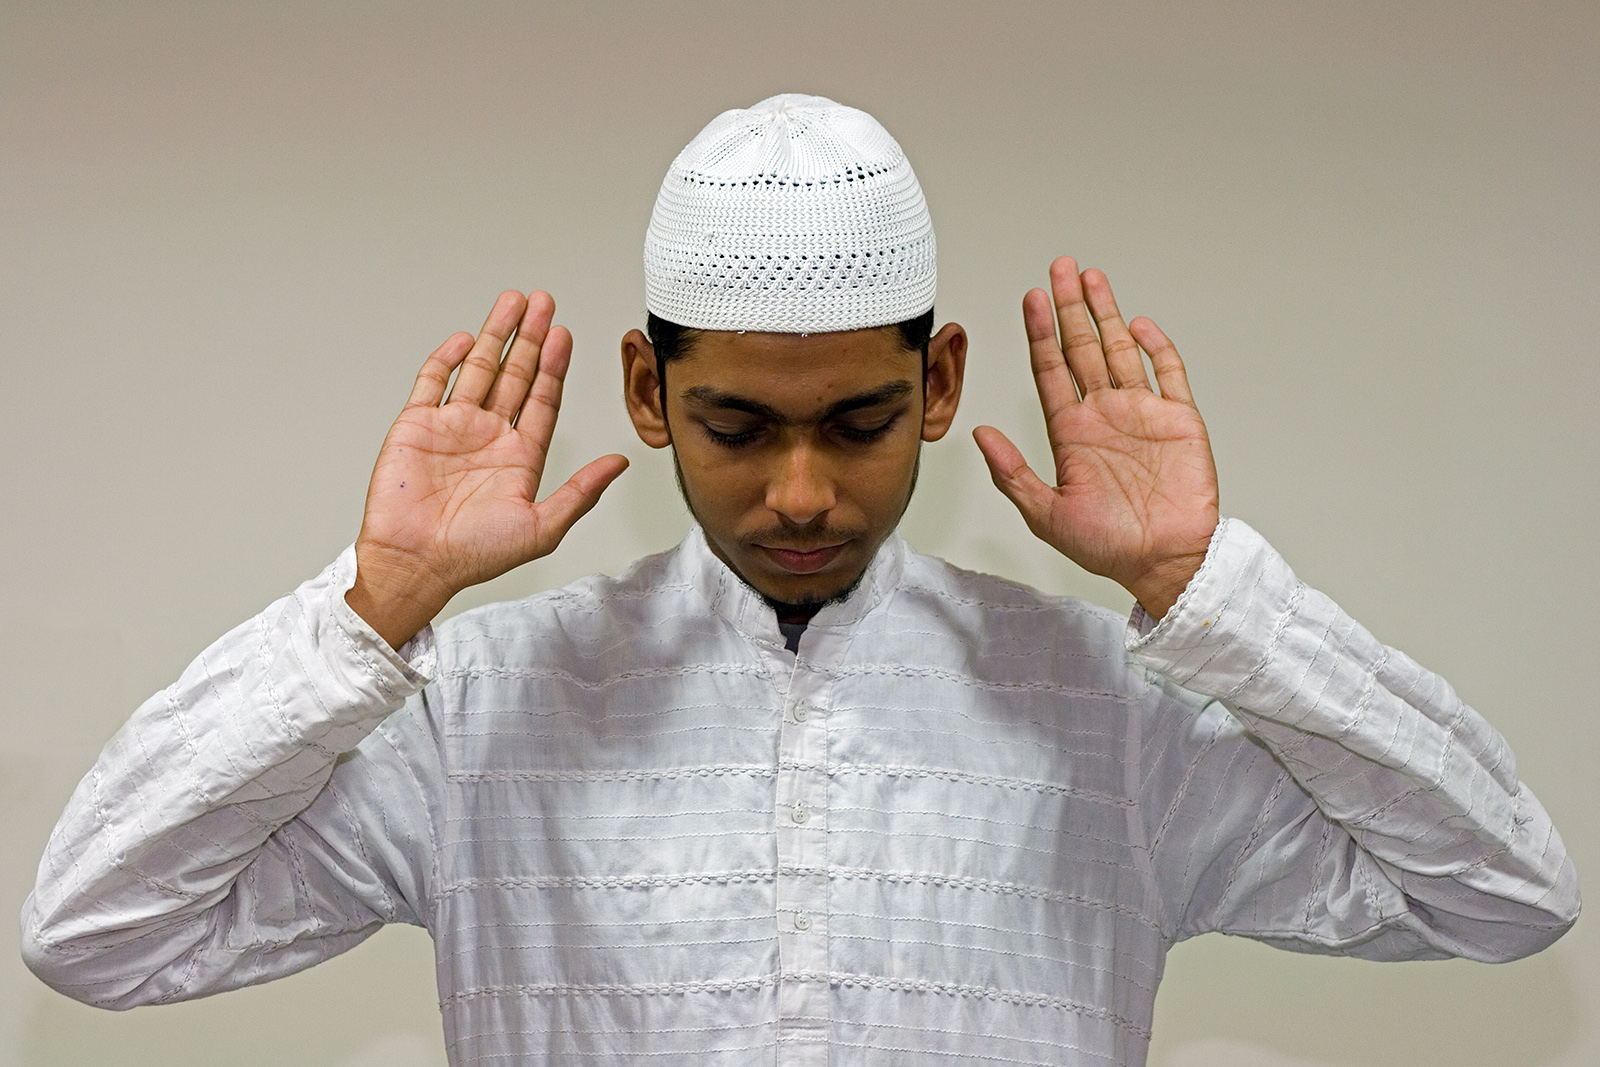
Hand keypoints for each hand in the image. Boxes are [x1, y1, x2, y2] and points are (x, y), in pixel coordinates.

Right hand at [346, 290, 628, 647]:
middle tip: (545, 303)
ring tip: (513, 303)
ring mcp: (453, 428)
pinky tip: (465, 338)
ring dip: (495, 336)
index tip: (566, 335)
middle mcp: (489, 437)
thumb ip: (581, 492)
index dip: (556, 367)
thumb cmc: (475, 555)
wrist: (415, 563)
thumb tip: (619, 464)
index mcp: (520, 457)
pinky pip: (433, 383)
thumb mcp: (542, 526)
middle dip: (531, 338)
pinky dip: (447, 359)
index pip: (544, 400)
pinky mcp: (417, 426)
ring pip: (479, 369)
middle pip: (516, 375)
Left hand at [974, 258, 1218, 618]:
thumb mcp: (1046, 515)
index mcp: (1071, 433)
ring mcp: (1142, 413)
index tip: (1030, 298)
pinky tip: (1137, 324)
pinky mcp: (1179, 420)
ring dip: (1106, 313)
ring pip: (1120, 350)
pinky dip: (1156, 347)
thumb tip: (978, 433)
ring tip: (1091, 278)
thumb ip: (1011, 473)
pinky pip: (1168, 373)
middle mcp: (1104, 415)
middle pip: (1083, 348)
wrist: (1164, 562)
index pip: (1051, 370)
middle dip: (1070, 307)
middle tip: (1060, 268)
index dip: (1039, 333)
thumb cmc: (1108, 547)